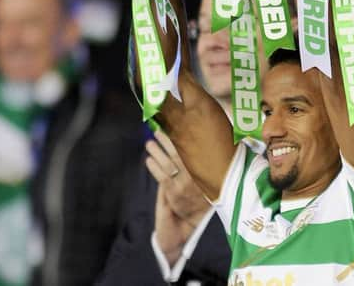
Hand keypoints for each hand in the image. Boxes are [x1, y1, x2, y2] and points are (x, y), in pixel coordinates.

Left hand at [145, 130, 210, 265]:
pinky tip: (148, 160)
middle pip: (180, 153)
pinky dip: (154, 167)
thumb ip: (195, 165)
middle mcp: (196, 176)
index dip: (183, 138)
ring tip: (149, 143)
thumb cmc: (197, 201)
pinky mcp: (173, 194)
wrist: (190, 227)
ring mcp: (184, 185)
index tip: (175, 126)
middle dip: (167, 141)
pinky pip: (162, 176)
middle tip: (158, 130)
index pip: (193, 150)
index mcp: (205, 171)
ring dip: (157, 152)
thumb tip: (185, 143)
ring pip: (168, 163)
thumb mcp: (201, 182)